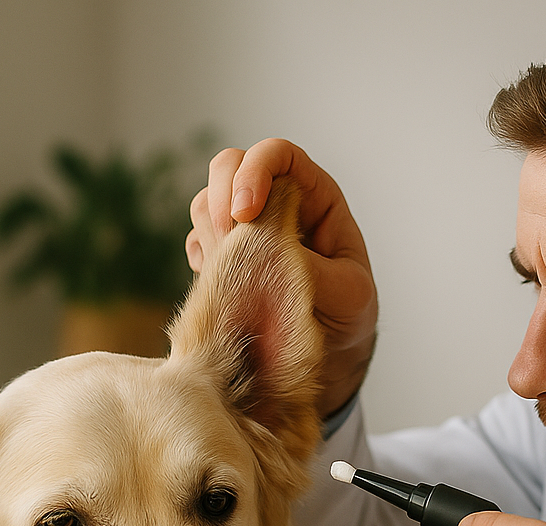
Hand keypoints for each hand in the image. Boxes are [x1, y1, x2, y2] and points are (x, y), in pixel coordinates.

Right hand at [187, 139, 377, 417]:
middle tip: (228, 243)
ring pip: (206, 202)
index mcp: (314, 196)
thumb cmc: (348, 314)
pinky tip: (224, 284)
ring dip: (212, 235)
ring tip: (237, 274)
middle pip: (229, 165)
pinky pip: (196, 239)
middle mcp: (275, 201)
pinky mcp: (223, 253)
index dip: (255, 170)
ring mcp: (245, 226)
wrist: (326, 350)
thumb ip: (314, 270)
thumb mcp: (349, 296)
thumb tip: (271, 252)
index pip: (278, 155)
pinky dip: (202, 259)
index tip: (246, 212)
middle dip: (221, 199)